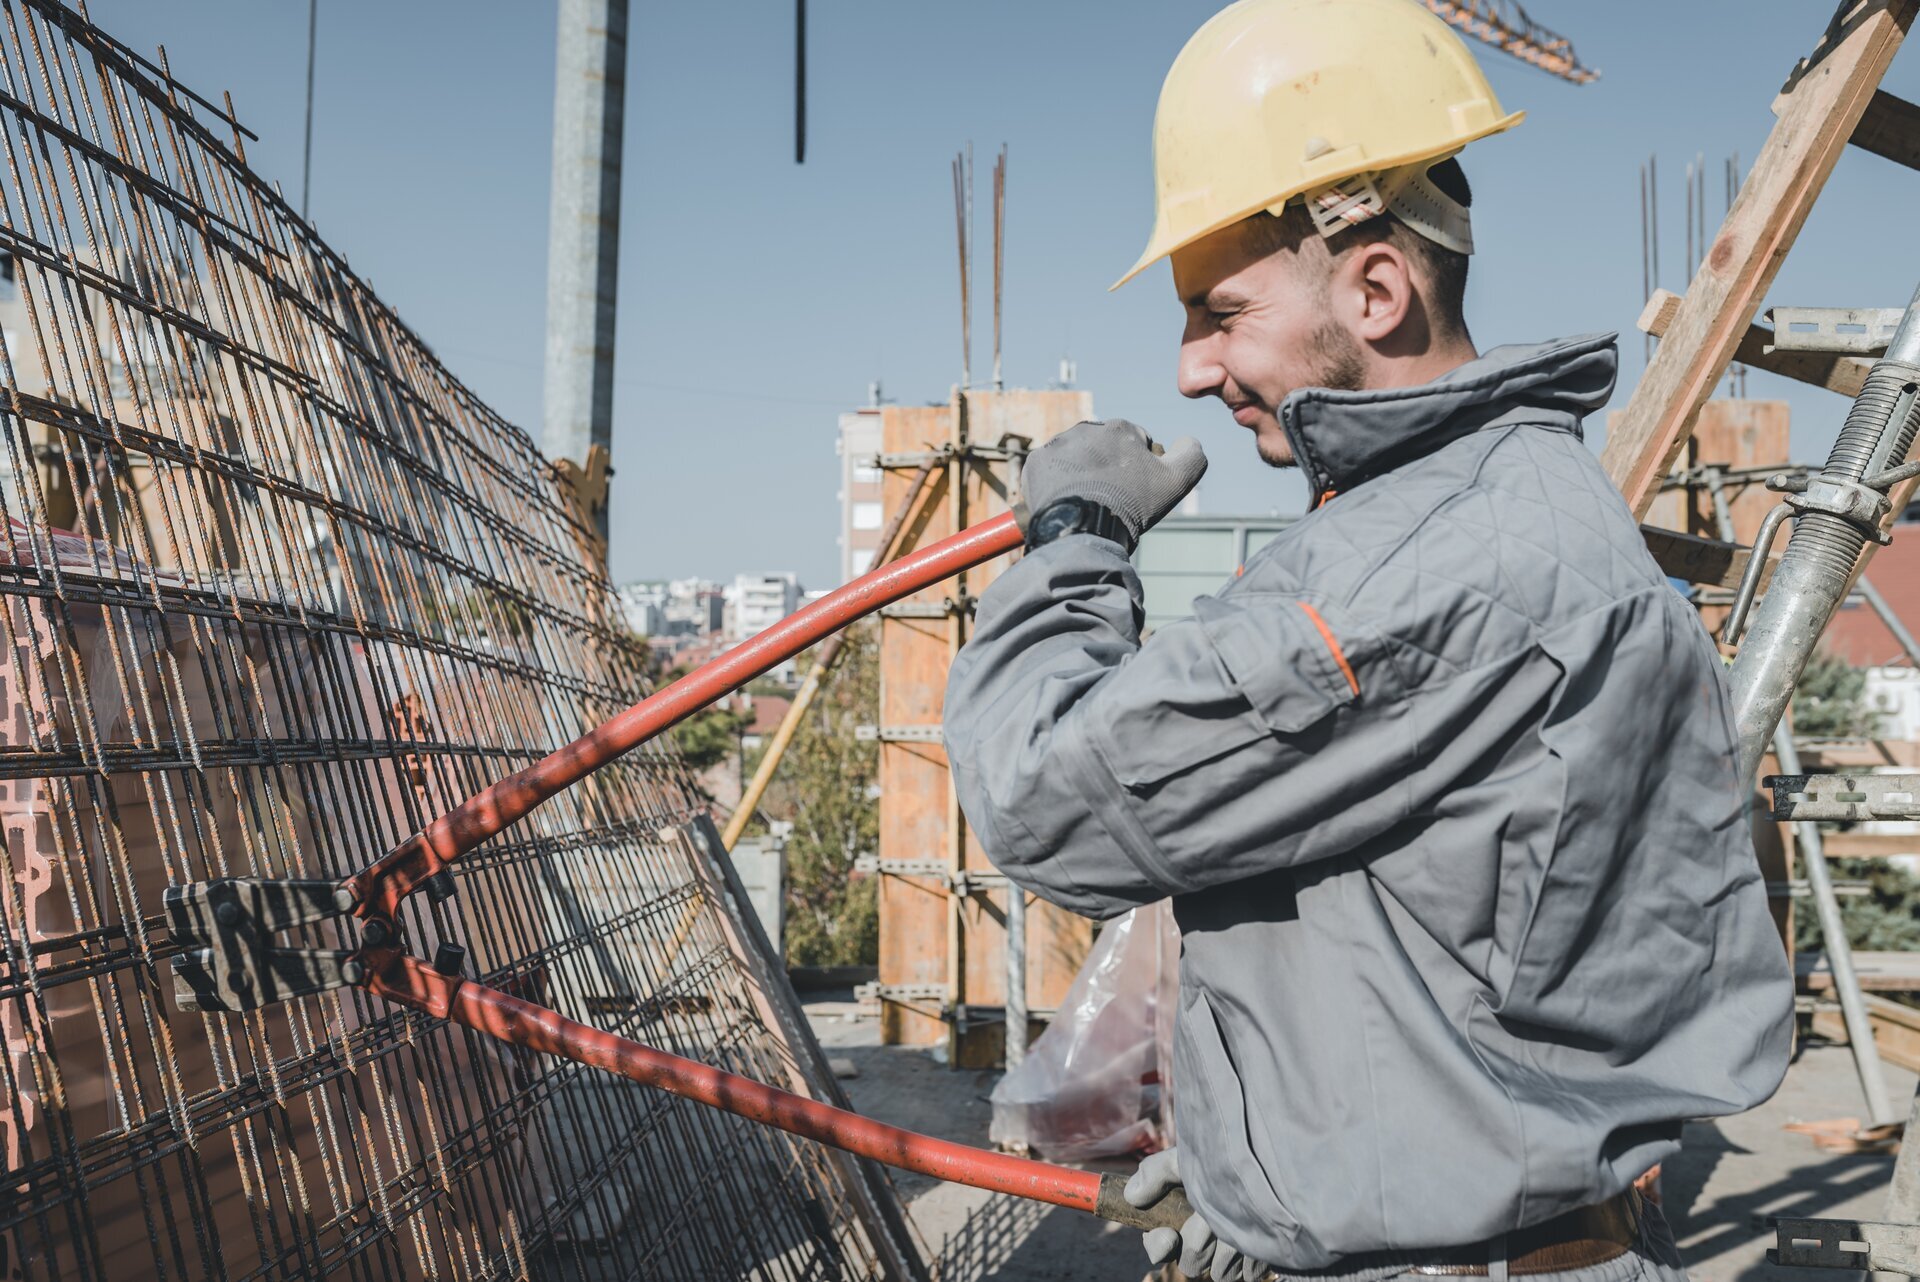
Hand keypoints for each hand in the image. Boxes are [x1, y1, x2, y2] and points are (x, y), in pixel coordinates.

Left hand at [1016, 419, 1206, 546]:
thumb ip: (1192, 455)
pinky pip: (1050, 471)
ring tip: (1088, 503)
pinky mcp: (1036, 463)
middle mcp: (1086, 429)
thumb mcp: (1176, 481)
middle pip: (1103, 450)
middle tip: (1110, 499)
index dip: (1138, 469)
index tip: (1133, 491)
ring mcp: (1057, 445)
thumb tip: (1188, 440)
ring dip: (1083, 475)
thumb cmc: (1131, 505)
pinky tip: (1068, 502)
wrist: (1083, 530)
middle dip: (1108, 469)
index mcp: (1120, 428)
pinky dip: (1058, 484)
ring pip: (1076, 459)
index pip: (1134, 443)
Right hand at [1123, 1148, 1269, 1279]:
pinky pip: (1249, 1273)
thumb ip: (1157, 1170)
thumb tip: (1132, 1195)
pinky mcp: (1257, 1263)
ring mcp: (1230, 1257)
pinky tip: (1257, 1230)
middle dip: (1201, 1239)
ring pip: (1221, 1272)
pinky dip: (1253, 1254)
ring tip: (1241, 1217)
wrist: (1266, 1162)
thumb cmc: (1222, 1159)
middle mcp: (1203, 1244)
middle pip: (1191, 1264)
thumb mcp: (1188, 1158)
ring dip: (1230, 1245)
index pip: (1159, 1248)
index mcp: (1179, 1221)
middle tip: (1213, 1216)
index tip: (1169, 1236)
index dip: (1160, 1246)